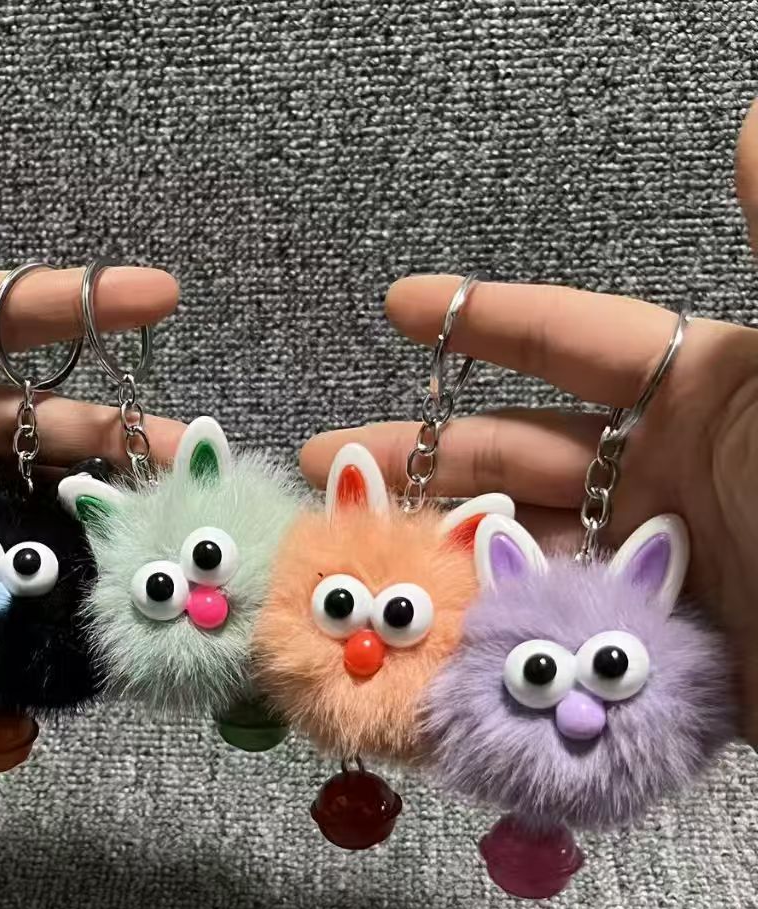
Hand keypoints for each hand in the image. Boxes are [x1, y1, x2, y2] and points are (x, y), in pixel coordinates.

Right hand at [301, 100, 757, 745]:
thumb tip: (752, 119)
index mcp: (707, 397)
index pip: (577, 342)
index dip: (486, 318)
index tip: (399, 303)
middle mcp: (668, 481)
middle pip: (518, 456)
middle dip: (419, 456)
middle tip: (325, 465)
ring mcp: (654, 571)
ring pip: (519, 552)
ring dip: (435, 553)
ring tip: (348, 561)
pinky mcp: (652, 657)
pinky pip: (550, 644)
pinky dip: (481, 645)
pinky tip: (413, 649)